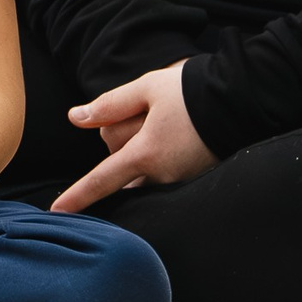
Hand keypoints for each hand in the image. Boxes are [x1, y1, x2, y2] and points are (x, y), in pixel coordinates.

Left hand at [51, 60, 217, 213]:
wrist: (243, 100)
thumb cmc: (192, 91)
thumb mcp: (145, 89)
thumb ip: (108, 105)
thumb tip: (75, 118)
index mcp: (146, 153)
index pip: (102, 179)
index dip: (78, 196)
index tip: (57, 212)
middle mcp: (163, 175)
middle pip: (120, 164)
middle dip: (122, 141)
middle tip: (149, 113)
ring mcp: (181, 181)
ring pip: (141, 171)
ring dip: (141, 151)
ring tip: (167, 124)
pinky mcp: (196, 181)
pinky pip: (162, 175)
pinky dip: (158, 160)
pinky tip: (173, 138)